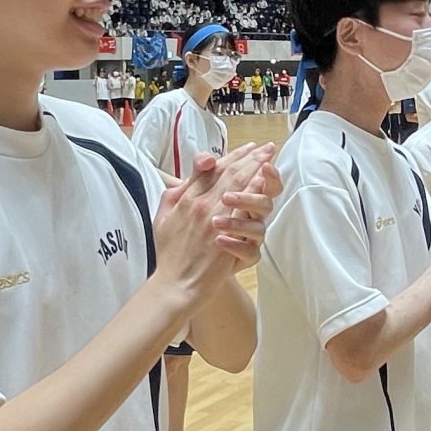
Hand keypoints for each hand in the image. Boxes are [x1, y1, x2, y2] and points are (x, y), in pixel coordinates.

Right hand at [154, 145, 273, 302]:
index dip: (230, 157)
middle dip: (249, 157)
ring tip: (269, 157)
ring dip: (255, 168)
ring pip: (237, 185)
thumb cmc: (169, 254)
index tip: (247, 149)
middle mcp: (199, 205)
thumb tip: (184, 181)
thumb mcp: (162, 218)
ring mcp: (213, 220)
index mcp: (185, 199)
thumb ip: (173, 195)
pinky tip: (265, 182)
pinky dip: (254, 192)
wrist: (174, 284)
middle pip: (228, 173)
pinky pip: (243, 209)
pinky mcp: (224, 236)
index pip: (210, 170)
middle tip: (266, 147)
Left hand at [199, 143, 279, 273]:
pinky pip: (250, 253)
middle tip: (232, 193)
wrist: (186, 264)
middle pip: (264, 201)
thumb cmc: (189, 227)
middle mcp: (248, 216)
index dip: (257, 163)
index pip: (255, 178)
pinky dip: (236, 246)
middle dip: (253, 193)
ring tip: (216, 222)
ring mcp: (249, 238)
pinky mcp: (245, 258)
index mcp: (240, 197)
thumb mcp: (186, 197)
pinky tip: (220, 241)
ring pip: (259, 228)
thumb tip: (208, 158)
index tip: (257, 152)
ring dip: (238, 223)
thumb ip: (199, 174)